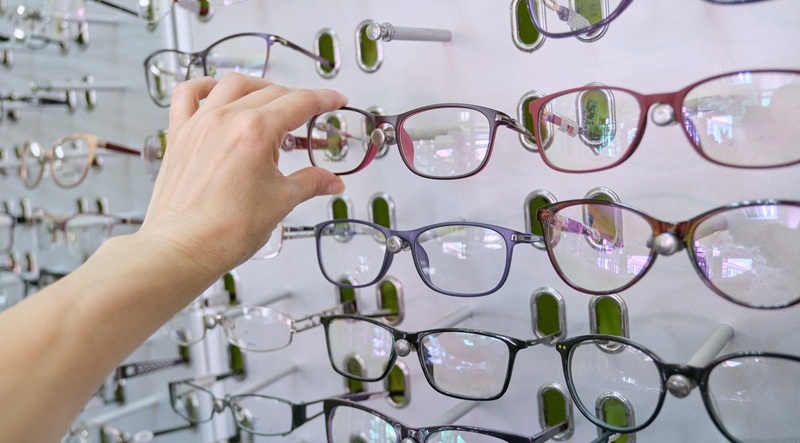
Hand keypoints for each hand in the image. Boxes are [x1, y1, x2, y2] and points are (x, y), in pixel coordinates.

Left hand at [139, 73, 347, 278]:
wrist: (181, 249)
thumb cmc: (226, 231)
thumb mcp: (280, 203)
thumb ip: (310, 183)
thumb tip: (332, 182)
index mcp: (256, 132)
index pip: (300, 103)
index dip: (324, 99)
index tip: (337, 100)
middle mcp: (227, 119)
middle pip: (271, 93)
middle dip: (296, 100)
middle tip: (310, 116)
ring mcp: (200, 123)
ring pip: (233, 85)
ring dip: (259, 87)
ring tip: (272, 102)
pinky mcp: (180, 134)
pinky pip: (188, 94)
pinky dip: (205, 86)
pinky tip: (217, 93)